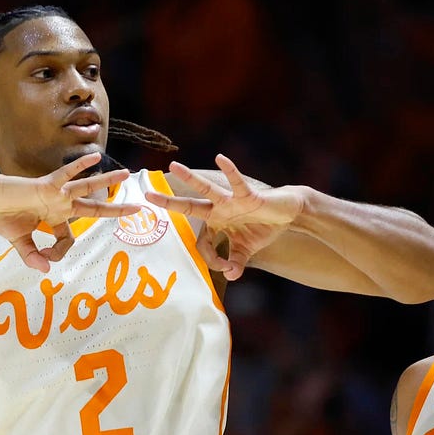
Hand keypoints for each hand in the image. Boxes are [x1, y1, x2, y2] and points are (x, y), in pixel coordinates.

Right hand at [0, 153, 141, 271]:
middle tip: (138, 209)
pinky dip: (79, 166)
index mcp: (54, 218)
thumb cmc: (0, 216)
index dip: (58, 253)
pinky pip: (66, 175)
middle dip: (115, 209)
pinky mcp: (46, 185)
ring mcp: (55, 194)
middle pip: (94, 207)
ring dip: (107, 181)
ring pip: (87, 188)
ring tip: (126, 175)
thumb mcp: (19, 241)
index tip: (46, 258)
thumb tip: (45, 270)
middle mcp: (59, 205)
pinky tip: (95, 158)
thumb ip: (32, 255)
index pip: (68, 239)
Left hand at [145, 154, 304, 280]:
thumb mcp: (246, 250)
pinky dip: (230, 171)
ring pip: (206, 189)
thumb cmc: (263, 228)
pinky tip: (220, 158)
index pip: (203, 243)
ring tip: (173, 165)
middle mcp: (219, 209)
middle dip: (168, 202)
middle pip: (189, 206)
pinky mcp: (247, 195)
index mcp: (216, 222)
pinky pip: (236, 182)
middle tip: (146, 195)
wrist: (287, 214)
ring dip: (190, 179)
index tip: (226, 269)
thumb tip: (231, 276)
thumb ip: (236, 263)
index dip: (212, 260)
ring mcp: (231, 201)